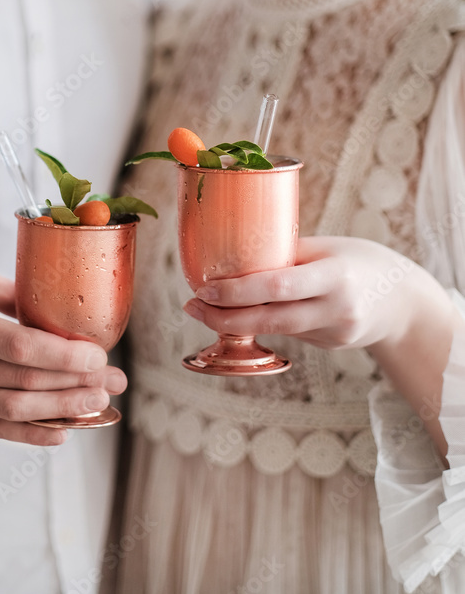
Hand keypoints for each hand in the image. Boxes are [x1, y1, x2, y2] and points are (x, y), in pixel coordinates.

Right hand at [0, 269, 126, 446]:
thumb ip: (15, 295)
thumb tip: (63, 310)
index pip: (21, 348)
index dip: (64, 354)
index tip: (98, 354)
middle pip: (27, 382)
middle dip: (78, 384)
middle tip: (115, 381)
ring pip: (17, 410)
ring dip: (65, 410)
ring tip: (101, 404)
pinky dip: (33, 435)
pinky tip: (64, 431)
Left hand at [184, 236, 449, 352]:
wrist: (403, 300)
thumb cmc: (358, 261)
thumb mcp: (326, 248)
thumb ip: (285, 254)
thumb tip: (232, 253)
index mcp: (334, 275)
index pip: (279, 285)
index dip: (237, 291)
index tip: (205, 287)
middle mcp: (336, 308)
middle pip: (271, 318)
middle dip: (224, 316)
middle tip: (191, 306)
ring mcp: (334, 333)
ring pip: (275, 330)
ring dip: (234, 324)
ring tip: (203, 312)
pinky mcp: (329, 346)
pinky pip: (287, 333)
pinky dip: (261, 324)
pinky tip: (241, 316)